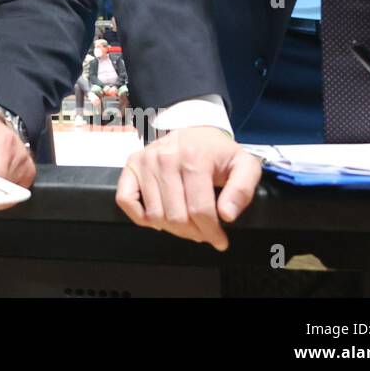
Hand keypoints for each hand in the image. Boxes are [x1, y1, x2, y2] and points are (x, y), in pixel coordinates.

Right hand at [116, 126, 261, 250]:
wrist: (196, 131)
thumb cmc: (218, 152)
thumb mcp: (244, 165)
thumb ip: (243, 190)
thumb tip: (226, 215)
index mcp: (194, 158)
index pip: (200, 210)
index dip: (212, 232)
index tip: (220, 240)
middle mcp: (165, 158)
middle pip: (176, 217)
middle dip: (194, 233)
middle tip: (204, 232)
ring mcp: (145, 161)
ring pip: (154, 215)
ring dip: (172, 229)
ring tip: (186, 225)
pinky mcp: (132, 165)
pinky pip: (126, 199)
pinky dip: (139, 216)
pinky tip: (158, 216)